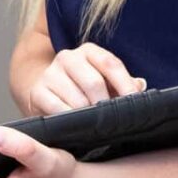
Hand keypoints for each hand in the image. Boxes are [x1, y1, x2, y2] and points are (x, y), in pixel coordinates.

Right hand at [19, 42, 143, 116]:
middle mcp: (68, 57)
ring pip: (77, 99)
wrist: (48, 95)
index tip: (134, 102)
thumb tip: (140, 86)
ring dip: (88, 115)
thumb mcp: (106, 83)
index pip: (110, 64)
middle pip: (93, 82)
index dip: (124, 84)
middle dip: (105, 105)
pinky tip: (77, 125)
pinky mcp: (37, 91)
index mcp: (89, 51)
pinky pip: (58, 109)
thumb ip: (125, 84)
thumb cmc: (84, 90)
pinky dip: (71, 119)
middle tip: (112, 120)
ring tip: (95, 125)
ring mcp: (50, 73)